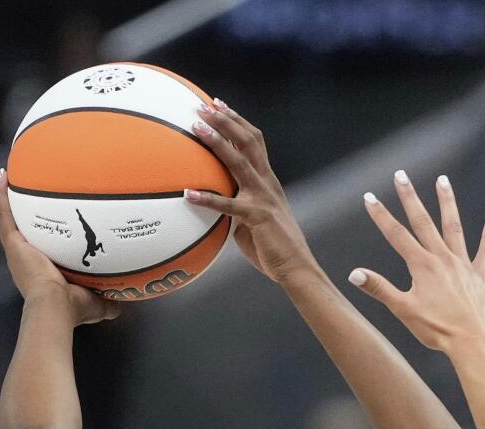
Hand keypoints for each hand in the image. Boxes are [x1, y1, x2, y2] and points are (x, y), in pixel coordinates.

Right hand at [0, 172, 118, 324]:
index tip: (53, 222)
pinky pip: (4, 214)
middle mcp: (27, 260)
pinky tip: (4, 176)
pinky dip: (2, 195)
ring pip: (10, 218)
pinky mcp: (12, 243)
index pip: (44, 250)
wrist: (55, 306)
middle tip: (31, 194)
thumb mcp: (95, 304)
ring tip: (13, 177)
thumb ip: (108, 301)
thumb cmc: (73, 308)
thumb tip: (119, 304)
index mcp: (42, 273)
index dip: (46, 236)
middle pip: (25, 230)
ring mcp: (17, 250)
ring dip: (10, 198)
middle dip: (27, 213)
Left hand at [187, 101, 315, 284]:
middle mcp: (267, 182)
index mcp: (268, 181)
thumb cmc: (273, 249)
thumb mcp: (252, 222)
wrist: (295, 268)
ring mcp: (263, 197)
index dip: (236, 121)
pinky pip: (227, 205)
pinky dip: (207, 199)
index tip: (218, 105)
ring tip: (197, 128)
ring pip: (239, 161)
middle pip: (248, 140)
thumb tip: (214, 205)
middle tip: (204, 105)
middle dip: (226, 120)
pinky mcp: (257, 216)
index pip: (254, 141)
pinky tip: (188, 194)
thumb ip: (235, 208)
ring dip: (217, 142)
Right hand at [349, 173, 484, 352]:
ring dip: (447, 202)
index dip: (381, 216)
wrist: (471, 341)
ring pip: (453, 227)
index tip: (369, 197)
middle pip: (423, 222)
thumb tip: (354, 274)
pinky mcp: (479, 276)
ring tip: (442, 180)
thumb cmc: (436, 329)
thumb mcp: (403, 310)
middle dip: (410, 197)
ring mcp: (462, 265)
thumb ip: (380, 289)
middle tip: (401, 175)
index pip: (396, 235)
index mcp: (422, 266)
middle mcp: (442, 258)